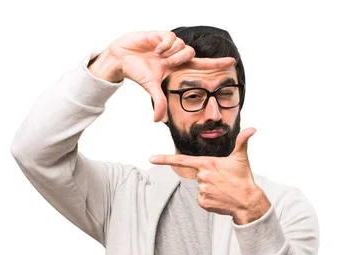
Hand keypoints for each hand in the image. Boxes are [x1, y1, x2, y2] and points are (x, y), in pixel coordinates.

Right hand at [108, 31, 235, 121]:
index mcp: (177, 68)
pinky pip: (172, 38)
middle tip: (165, 64)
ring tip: (158, 56)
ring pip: (182, 46)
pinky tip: (155, 48)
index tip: (232, 62)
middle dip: (180, 60)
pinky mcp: (162, 34)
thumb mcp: (151, 88)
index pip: (202, 65)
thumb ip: (159, 102)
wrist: (121, 59)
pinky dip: (164, 44)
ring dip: (170, 53)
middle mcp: (176, 56)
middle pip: (191, 54)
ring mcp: (170, 45)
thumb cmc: (136, 72)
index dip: (216, 64)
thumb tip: (159, 121)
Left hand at [149, 128, 271, 223]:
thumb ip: (242, 142)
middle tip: (223, 180)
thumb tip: (252, 129)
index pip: (182, 160)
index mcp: (207, 164)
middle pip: (198, 175)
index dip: (165, 159)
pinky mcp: (203, 202)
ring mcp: (201, 190)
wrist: (247, 201)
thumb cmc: (243, 179)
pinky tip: (220, 199)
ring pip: (200, 188)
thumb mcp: (241, 158)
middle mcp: (202, 177)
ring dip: (210, 189)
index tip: (151, 158)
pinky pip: (201, 199)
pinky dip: (209, 200)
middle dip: (209, 177)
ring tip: (223, 190)